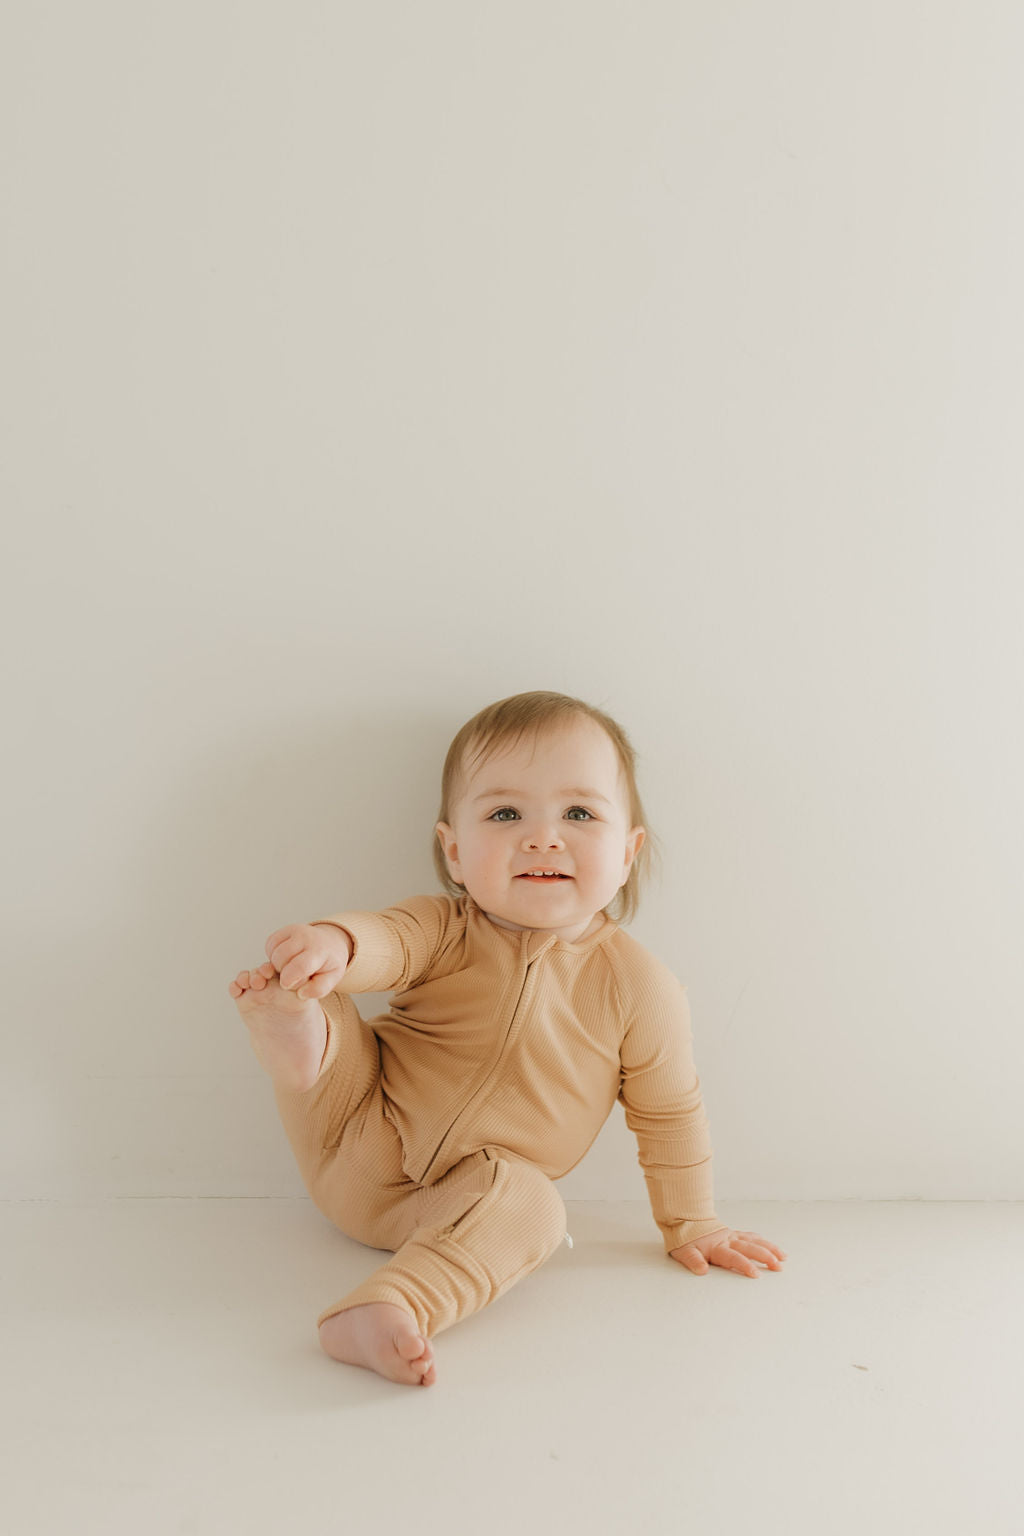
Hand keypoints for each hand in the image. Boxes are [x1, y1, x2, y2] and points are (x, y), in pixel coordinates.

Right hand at [263, 923, 351, 999]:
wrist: (329, 942)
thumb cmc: (328, 963)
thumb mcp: (332, 978)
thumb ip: (319, 989)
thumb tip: (301, 994)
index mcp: (319, 951)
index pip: (300, 966)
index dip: (289, 979)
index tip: (286, 985)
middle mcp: (306, 936)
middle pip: (281, 958)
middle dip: (282, 971)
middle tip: (293, 975)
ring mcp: (294, 930)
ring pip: (274, 951)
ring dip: (276, 963)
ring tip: (289, 967)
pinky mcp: (284, 929)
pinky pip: (270, 944)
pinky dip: (272, 954)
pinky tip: (284, 958)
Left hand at [669, 1228, 787, 1277]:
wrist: (685, 1220)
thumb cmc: (686, 1239)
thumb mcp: (684, 1252)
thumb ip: (693, 1261)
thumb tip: (702, 1270)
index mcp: (717, 1247)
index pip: (734, 1257)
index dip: (745, 1265)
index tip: (756, 1274)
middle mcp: (728, 1240)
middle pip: (750, 1248)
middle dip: (765, 1257)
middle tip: (778, 1267)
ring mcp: (733, 1236)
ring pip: (755, 1241)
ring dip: (770, 1249)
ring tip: (783, 1258)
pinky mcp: (735, 1234)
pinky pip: (752, 1237)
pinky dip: (764, 1242)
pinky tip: (773, 1248)